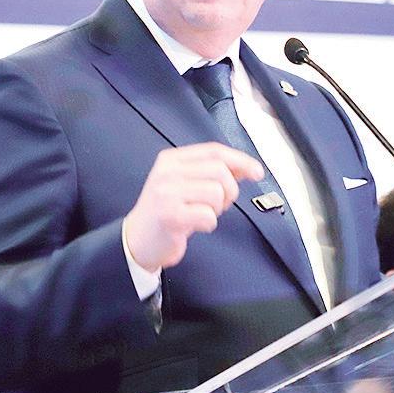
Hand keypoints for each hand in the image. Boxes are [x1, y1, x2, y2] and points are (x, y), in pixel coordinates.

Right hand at [124, 143, 263, 271]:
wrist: (137, 241)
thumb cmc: (167, 213)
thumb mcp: (186, 185)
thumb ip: (212, 173)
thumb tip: (247, 167)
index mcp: (171, 159)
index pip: (214, 151)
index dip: (240, 160)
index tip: (257, 172)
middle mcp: (167, 172)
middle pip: (220, 171)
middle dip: (229, 191)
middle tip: (217, 205)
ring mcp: (166, 193)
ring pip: (217, 193)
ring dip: (217, 209)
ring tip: (201, 214)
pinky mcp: (170, 216)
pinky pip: (208, 216)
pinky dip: (209, 224)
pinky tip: (194, 226)